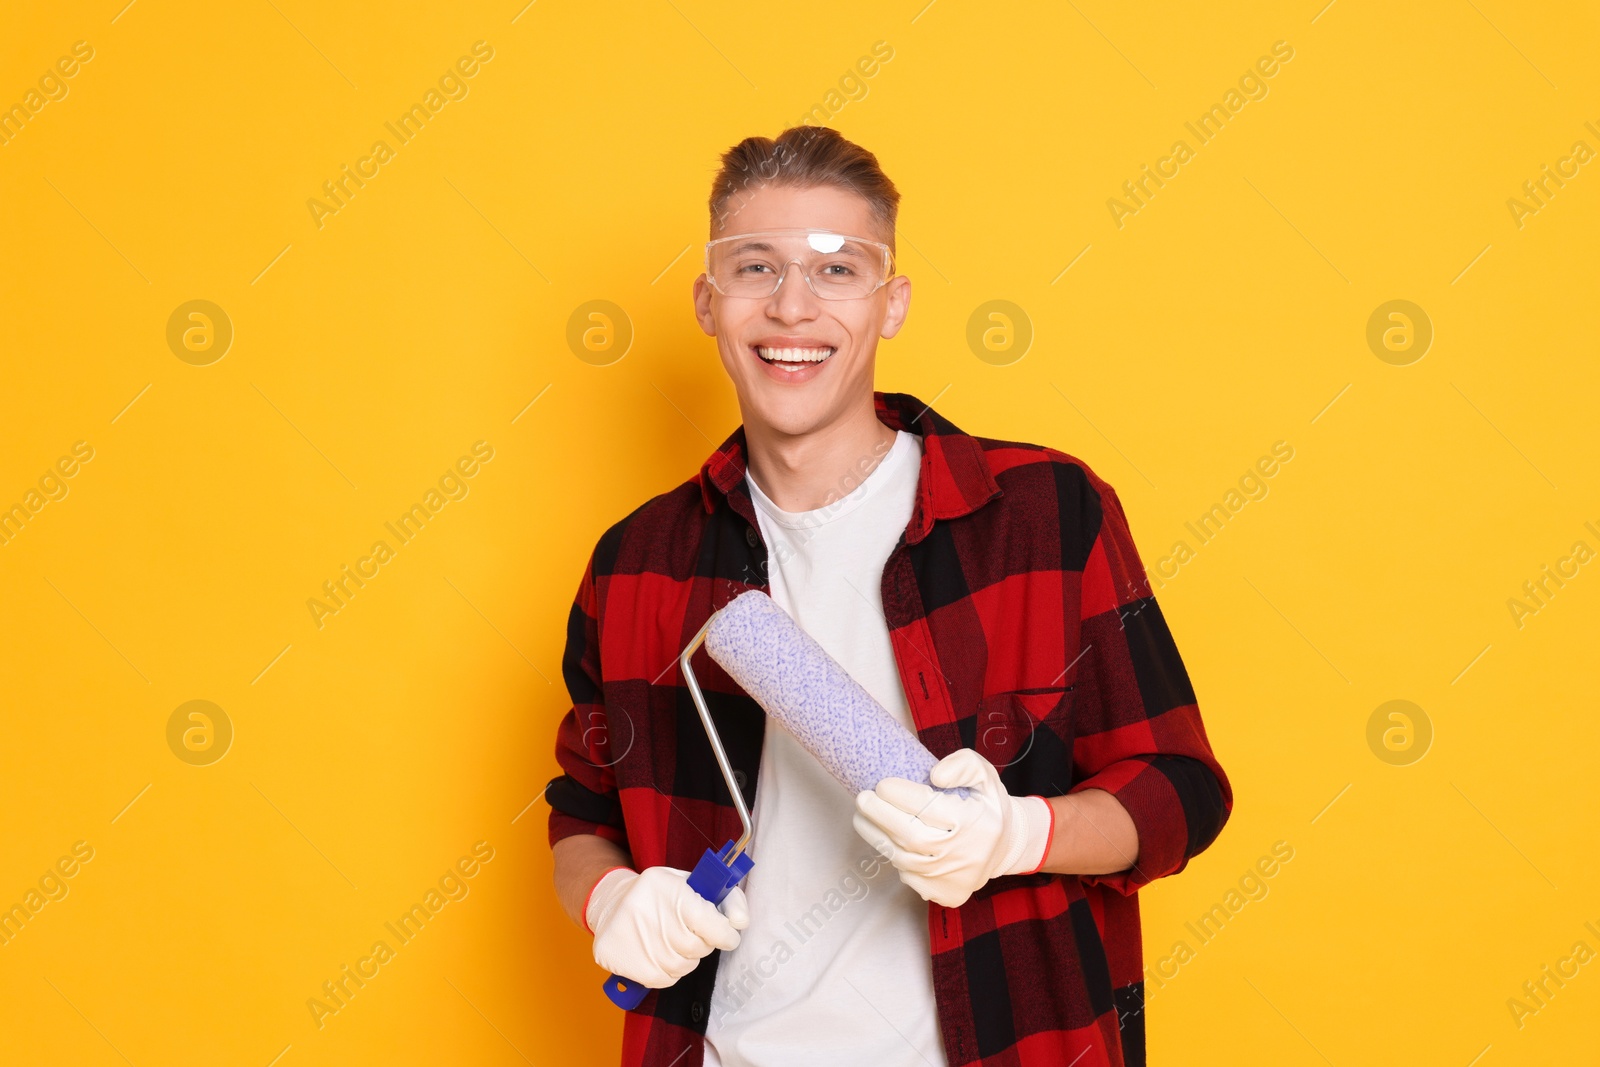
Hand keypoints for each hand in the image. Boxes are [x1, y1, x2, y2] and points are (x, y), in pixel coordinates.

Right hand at [585, 865, 749, 988]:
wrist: (610, 903)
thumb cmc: (660, 895)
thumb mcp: (692, 884)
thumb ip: (725, 899)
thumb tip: (741, 922)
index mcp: (666, 887)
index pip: (708, 922)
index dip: (725, 934)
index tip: (727, 936)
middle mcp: (643, 910)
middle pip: (695, 947)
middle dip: (702, 944)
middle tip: (693, 934)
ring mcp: (627, 935)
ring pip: (681, 967)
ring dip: (685, 959)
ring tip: (673, 942)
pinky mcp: (615, 956)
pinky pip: (662, 979)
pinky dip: (668, 972)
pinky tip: (659, 954)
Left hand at [852, 748, 1053, 907]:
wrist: (1006, 846)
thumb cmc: (987, 806)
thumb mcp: (984, 775)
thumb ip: (962, 765)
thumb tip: (934, 775)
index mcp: (974, 822)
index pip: (927, 807)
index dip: (898, 794)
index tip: (881, 784)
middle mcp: (964, 854)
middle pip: (909, 836)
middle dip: (879, 815)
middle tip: (862, 798)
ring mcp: (954, 878)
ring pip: (903, 859)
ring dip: (876, 836)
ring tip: (861, 816)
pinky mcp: (946, 894)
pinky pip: (909, 877)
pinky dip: (895, 859)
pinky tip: (889, 840)